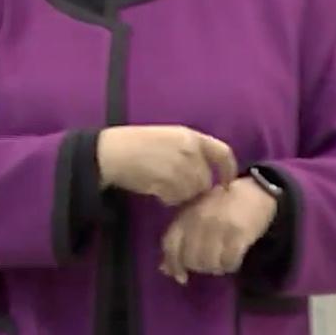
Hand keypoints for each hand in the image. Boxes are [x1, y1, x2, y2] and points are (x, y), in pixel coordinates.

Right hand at [96, 125, 237, 205]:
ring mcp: (179, 167)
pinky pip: (176, 198)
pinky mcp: (167, 182)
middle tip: (176, 188)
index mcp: (189, 135)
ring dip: (180, 195)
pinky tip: (154, 191)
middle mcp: (189, 150)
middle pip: (206, 179)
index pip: (223, 152)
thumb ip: (188, 150)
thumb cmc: (131, 144)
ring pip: (192, 191)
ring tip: (161, 187)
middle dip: (195, 187)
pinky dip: (167, 199)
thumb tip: (205, 169)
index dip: (228, 169)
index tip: (227, 182)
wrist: (107, 153)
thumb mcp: (164, 137)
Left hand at [160, 178, 278, 282]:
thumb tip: (165, 269)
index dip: (173, 264)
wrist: (255, 190)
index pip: (170, 244)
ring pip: (209, 262)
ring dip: (214, 268)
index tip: (179, 276)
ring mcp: (219, 229)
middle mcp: (199, 222)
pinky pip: (229, 261)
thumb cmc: (221, 203)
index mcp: (185, 215)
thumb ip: (179, 238)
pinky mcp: (239, 235)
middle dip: (197, 267)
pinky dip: (229, 266)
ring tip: (219, 264)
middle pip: (191, 258)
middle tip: (206, 266)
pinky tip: (231, 262)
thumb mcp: (196, 214)